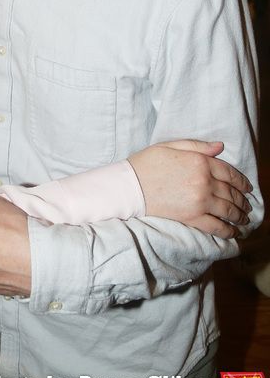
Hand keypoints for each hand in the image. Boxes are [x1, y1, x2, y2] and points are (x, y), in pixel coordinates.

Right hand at [129, 140, 252, 239]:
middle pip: (232, 192)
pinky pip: (216, 226)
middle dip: (243, 200)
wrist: (130, 185)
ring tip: (244, 219)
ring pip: (228, 210)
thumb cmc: (147, 163)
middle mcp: (204, 181)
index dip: (242, 182)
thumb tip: (220, 147)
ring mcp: (200, 201)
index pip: (230, 173)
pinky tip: (234, 232)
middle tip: (248, 206)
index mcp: (200, 162)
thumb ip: (197, 146)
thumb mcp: (171, 146)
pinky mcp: (192, 217)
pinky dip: (228, 230)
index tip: (248, 188)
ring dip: (240, 215)